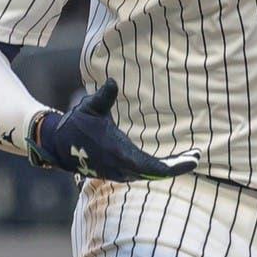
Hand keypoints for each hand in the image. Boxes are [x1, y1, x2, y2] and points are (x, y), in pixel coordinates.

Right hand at [28, 80, 198, 181]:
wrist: (60, 144)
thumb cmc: (78, 123)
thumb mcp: (89, 107)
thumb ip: (103, 96)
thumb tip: (112, 82)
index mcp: (118, 153)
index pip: (153, 166)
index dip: (174, 166)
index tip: (193, 160)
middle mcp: (121, 167)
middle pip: (156, 173)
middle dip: (177, 166)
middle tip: (196, 156)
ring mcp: (120, 172)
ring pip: (150, 174)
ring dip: (170, 168)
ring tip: (191, 157)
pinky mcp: (119, 172)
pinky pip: (144, 173)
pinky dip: (158, 169)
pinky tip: (172, 162)